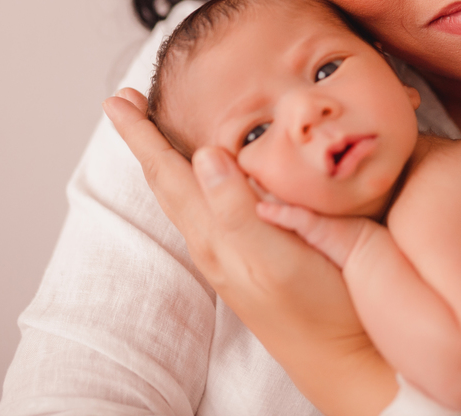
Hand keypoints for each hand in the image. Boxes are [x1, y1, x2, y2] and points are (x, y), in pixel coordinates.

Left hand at [103, 88, 396, 415]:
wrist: (342, 359)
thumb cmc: (318, 309)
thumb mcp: (276, 256)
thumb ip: (238, 209)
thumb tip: (206, 156)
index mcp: (217, 234)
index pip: (168, 173)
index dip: (142, 135)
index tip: (118, 101)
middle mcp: (216, 243)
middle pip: (169, 182)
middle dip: (146, 141)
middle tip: (126, 105)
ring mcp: (233, 253)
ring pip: (187, 196)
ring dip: (168, 160)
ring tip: (157, 134)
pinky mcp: (254, 259)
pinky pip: (212, 208)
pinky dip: (201, 180)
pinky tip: (216, 179)